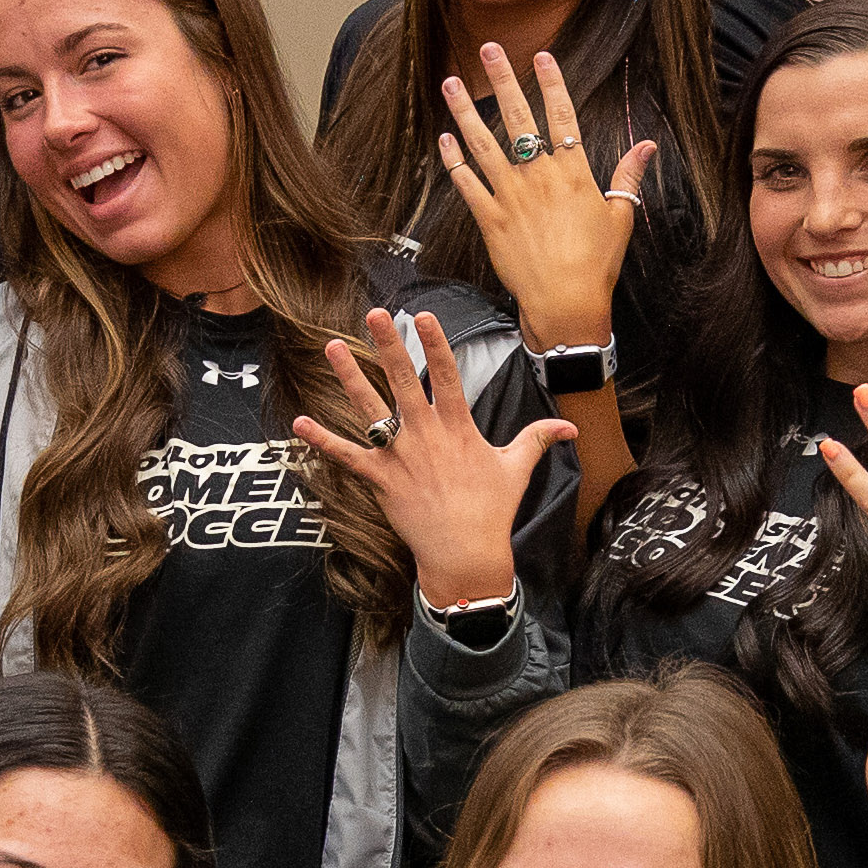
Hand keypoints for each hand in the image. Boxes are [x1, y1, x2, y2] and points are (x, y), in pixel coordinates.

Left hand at [302, 307, 571, 608]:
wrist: (466, 553)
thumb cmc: (492, 511)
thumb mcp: (517, 469)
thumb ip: (538, 439)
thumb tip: (570, 428)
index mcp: (458, 428)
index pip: (446, 375)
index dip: (435, 343)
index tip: (424, 315)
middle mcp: (426, 435)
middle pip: (403, 381)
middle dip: (388, 344)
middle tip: (373, 313)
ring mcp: (401, 456)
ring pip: (371, 409)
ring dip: (350, 377)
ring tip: (332, 347)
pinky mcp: (381, 480)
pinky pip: (347, 457)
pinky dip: (322, 440)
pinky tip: (298, 422)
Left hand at [428, 45, 653, 346]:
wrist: (566, 302)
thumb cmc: (597, 264)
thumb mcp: (620, 216)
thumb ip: (628, 175)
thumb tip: (647, 144)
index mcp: (573, 172)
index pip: (561, 115)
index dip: (551, 83)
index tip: (541, 56)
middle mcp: (538, 176)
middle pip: (518, 117)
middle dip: (502, 79)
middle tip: (489, 49)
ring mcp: (510, 196)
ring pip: (483, 144)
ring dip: (465, 111)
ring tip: (451, 83)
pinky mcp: (489, 219)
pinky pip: (467, 183)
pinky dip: (454, 160)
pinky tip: (445, 138)